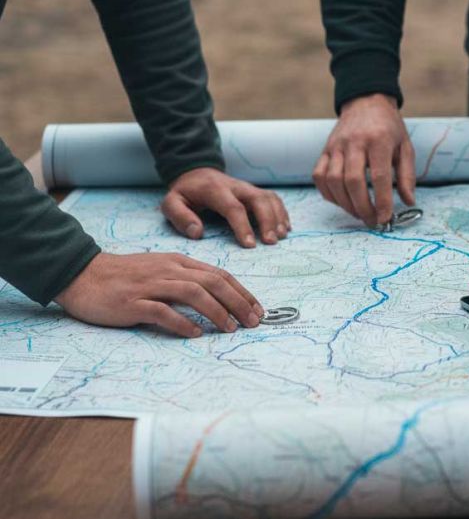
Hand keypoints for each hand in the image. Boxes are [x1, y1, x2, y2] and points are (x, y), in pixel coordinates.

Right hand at [54, 252, 263, 337]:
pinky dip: (182, 322)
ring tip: (230, 328)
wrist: (84, 274)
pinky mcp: (133, 302)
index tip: (257, 309)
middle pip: (212, 282)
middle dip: (238, 302)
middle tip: (252, 321)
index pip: (219, 274)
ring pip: (193, 293)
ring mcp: (151, 285)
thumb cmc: (127, 276)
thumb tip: (219, 299)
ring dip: (216, 311)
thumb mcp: (162, 270)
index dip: (241, 292)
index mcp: (179, 262)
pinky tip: (195, 333)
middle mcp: (169, 270)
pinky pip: (162, 311)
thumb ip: (187, 280)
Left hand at [162, 167, 289, 247]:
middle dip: (268, 220)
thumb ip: (180, 217)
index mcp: (215, 190)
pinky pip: (274, 198)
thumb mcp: (171, 203)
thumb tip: (198, 233)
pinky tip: (285, 228)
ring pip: (269, 198)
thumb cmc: (185, 193)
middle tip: (271, 242)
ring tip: (281, 237)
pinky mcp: (255, 191)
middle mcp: (236, 186)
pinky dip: (282, 212)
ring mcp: (248, 188)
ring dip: (278, 217)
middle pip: (259, 200)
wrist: (196, 172)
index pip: (233, 207)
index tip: (249, 245)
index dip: (243, 226)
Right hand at [313, 93, 415, 226]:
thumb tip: (409, 201)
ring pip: (333, 180)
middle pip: (352, 181)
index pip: (378, 176)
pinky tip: (342, 201)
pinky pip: (319, 176)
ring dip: (345, 203)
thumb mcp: (405, 147)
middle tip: (372, 221)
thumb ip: (407, 175)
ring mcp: (336, 146)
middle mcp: (354, 142)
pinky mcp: (325, 150)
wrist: (366, 102)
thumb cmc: (389, 127)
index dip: (381, 200)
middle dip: (362, 206)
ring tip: (359, 213)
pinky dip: (328, 194)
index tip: (385, 218)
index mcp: (379, 140)